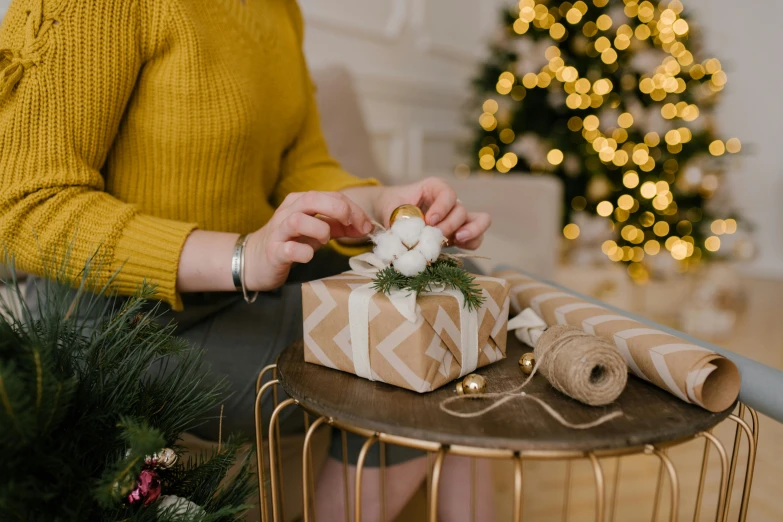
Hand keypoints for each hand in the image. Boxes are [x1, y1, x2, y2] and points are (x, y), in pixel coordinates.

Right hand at [244, 191, 372, 290]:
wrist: (255, 261)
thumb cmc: (290, 242)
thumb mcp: (317, 230)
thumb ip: (340, 226)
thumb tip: (366, 226)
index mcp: (301, 202)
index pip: (331, 196)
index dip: (353, 209)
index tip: (366, 225)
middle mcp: (288, 212)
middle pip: (312, 199)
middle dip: (337, 209)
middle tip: (351, 225)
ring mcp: (279, 231)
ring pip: (297, 220)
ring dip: (319, 229)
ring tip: (326, 241)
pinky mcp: (273, 252)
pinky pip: (288, 249)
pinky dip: (302, 252)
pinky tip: (309, 256)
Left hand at [374, 177, 490, 249]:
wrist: (391, 212)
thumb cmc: (392, 204)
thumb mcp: (389, 207)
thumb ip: (395, 219)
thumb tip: (402, 237)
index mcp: (435, 188)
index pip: (448, 194)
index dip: (442, 207)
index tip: (429, 221)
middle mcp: (450, 201)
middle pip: (461, 210)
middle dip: (450, 224)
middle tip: (436, 235)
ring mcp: (457, 217)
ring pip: (480, 220)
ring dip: (471, 231)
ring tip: (458, 240)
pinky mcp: (459, 232)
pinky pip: (476, 237)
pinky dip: (471, 243)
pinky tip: (457, 247)